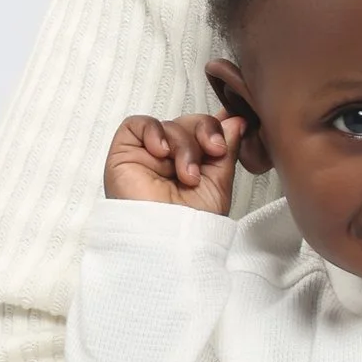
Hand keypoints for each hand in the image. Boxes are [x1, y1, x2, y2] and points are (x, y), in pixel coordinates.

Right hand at [104, 111, 247, 211]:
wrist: (168, 240)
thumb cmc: (191, 224)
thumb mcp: (219, 183)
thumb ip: (227, 149)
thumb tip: (236, 121)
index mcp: (193, 166)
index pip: (203, 132)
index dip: (217, 125)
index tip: (237, 123)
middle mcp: (170, 160)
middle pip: (190, 123)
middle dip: (206, 132)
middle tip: (215, 150)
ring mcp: (147, 156)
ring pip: (170, 125)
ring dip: (184, 145)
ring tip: (187, 174)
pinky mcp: (125, 153)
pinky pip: (137, 124)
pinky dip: (154, 132)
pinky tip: (162, 153)